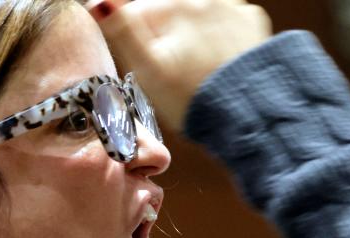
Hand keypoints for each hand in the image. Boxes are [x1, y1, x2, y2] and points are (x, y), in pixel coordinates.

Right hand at [88, 0, 272, 131]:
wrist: (248, 114)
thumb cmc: (194, 98)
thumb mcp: (147, 68)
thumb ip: (122, 28)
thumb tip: (98, 1)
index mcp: (173, 7)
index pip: (136, 10)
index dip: (132, 36)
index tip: (140, 60)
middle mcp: (203, 0)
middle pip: (169, 10)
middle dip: (164, 34)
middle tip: (170, 69)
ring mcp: (231, 9)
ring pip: (198, 13)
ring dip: (191, 32)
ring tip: (193, 67)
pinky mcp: (251, 24)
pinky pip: (228, 20)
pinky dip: (219, 36)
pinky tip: (216, 60)